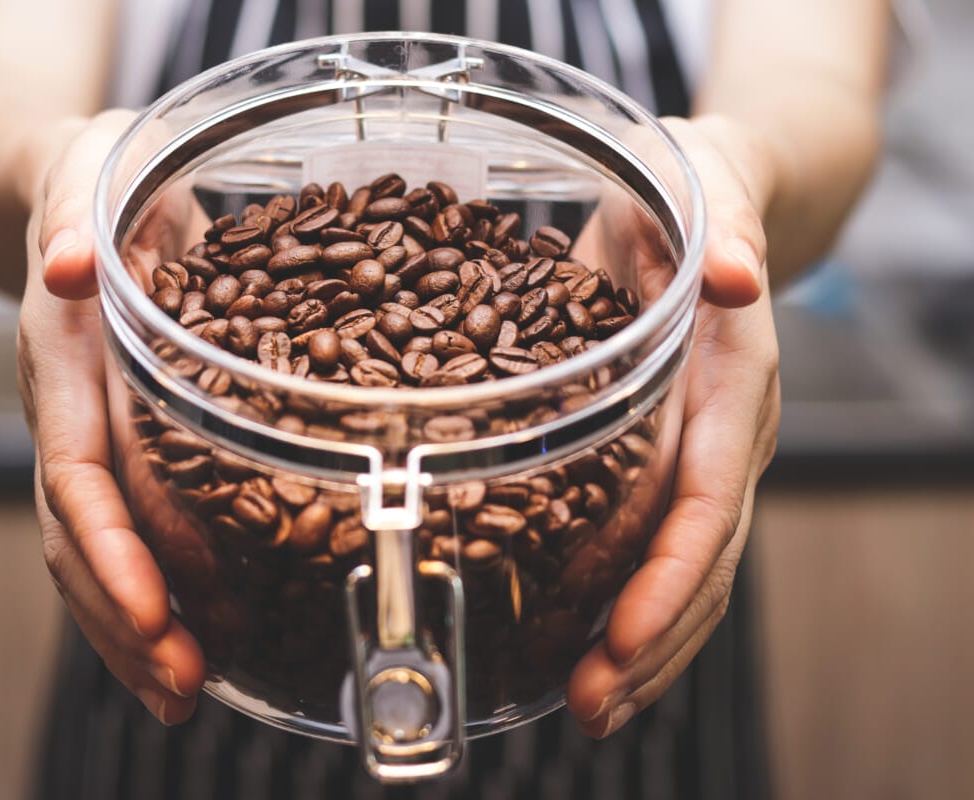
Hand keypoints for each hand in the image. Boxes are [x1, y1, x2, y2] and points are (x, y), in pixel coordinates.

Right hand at [17, 110, 205, 724]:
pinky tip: (199, 640)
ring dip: (139, 630)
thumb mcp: (91, 175)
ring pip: (99, 553)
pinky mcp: (121, 448)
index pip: (77, 473)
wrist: (78, 196)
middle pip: (82, 539)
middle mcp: (68, 413)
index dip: (113, 547)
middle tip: (184, 685)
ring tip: (188, 692)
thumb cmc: (98, 183)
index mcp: (62, 361)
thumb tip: (62, 264)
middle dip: (128, 618)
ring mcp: (91, 438)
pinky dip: (159, 593)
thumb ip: (73, 216)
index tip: (157, 611)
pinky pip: (129, 533)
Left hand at [566, 116, 780, 736]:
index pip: (709, 494)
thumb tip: (733, 278)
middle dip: (650, 637)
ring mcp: (707, 453)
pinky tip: (588, 649)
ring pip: (687, 570)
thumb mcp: (695, 187)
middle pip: (701, 557)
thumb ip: (716, 233)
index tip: (621, 634)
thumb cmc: (689, 187)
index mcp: (735, 378)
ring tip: (588, 706)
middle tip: (591, 704)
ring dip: (642, 645)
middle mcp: (732, 431)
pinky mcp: (674, 458)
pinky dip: (628, 605)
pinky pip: (660, 547)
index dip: (668, 570)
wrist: (709, 198)